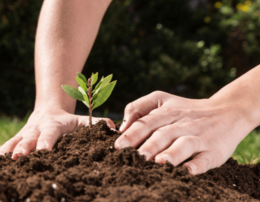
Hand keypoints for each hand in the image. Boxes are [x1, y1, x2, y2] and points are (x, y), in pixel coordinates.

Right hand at [0, 108, 115, 160]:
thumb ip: (98, 124)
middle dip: (23, 149)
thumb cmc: (68, 120)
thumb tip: (115, 130)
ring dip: (6, 152)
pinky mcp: (16, 138)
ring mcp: (25, 134)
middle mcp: (37, 129)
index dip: (47, 142)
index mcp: (55, 125)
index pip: (51, 134)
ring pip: (14, 142)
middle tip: (18, 159)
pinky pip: (5, 145)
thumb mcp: (83, 120)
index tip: (44, 152)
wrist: (48, 110)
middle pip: (29, 139)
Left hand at [115, 91, 253, 174]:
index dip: (132, 134)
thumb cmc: (186, 109)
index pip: (147, 123)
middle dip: (148, 145)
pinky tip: (188, 170)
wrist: (227, 111)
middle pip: (163, 134)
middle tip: (135, 157)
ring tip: (159, 162)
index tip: (118, 146)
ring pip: (184, 144)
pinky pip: (206, 158)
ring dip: (172, 154)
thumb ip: (139, 107)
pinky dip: (197, 164)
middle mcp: (182, 123)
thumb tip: (122, 126)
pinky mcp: (214, 150)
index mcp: (167, 112)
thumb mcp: (163, 99)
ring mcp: (199, 136)